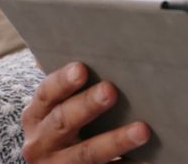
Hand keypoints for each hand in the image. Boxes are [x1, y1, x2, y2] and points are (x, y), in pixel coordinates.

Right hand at [22, 62, 149, 162]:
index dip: (62, 81)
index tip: (81, 68)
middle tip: (111, 90)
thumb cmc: (66, 124)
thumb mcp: (59, 105)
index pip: (46, 94)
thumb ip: (69, 80)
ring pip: (88, 154)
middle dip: (88, 106)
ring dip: (115, 141)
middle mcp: (42, 142)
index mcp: (37, 115)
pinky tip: (150, 159)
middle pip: (64, 122)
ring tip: (142, 130)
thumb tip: (87, 36)